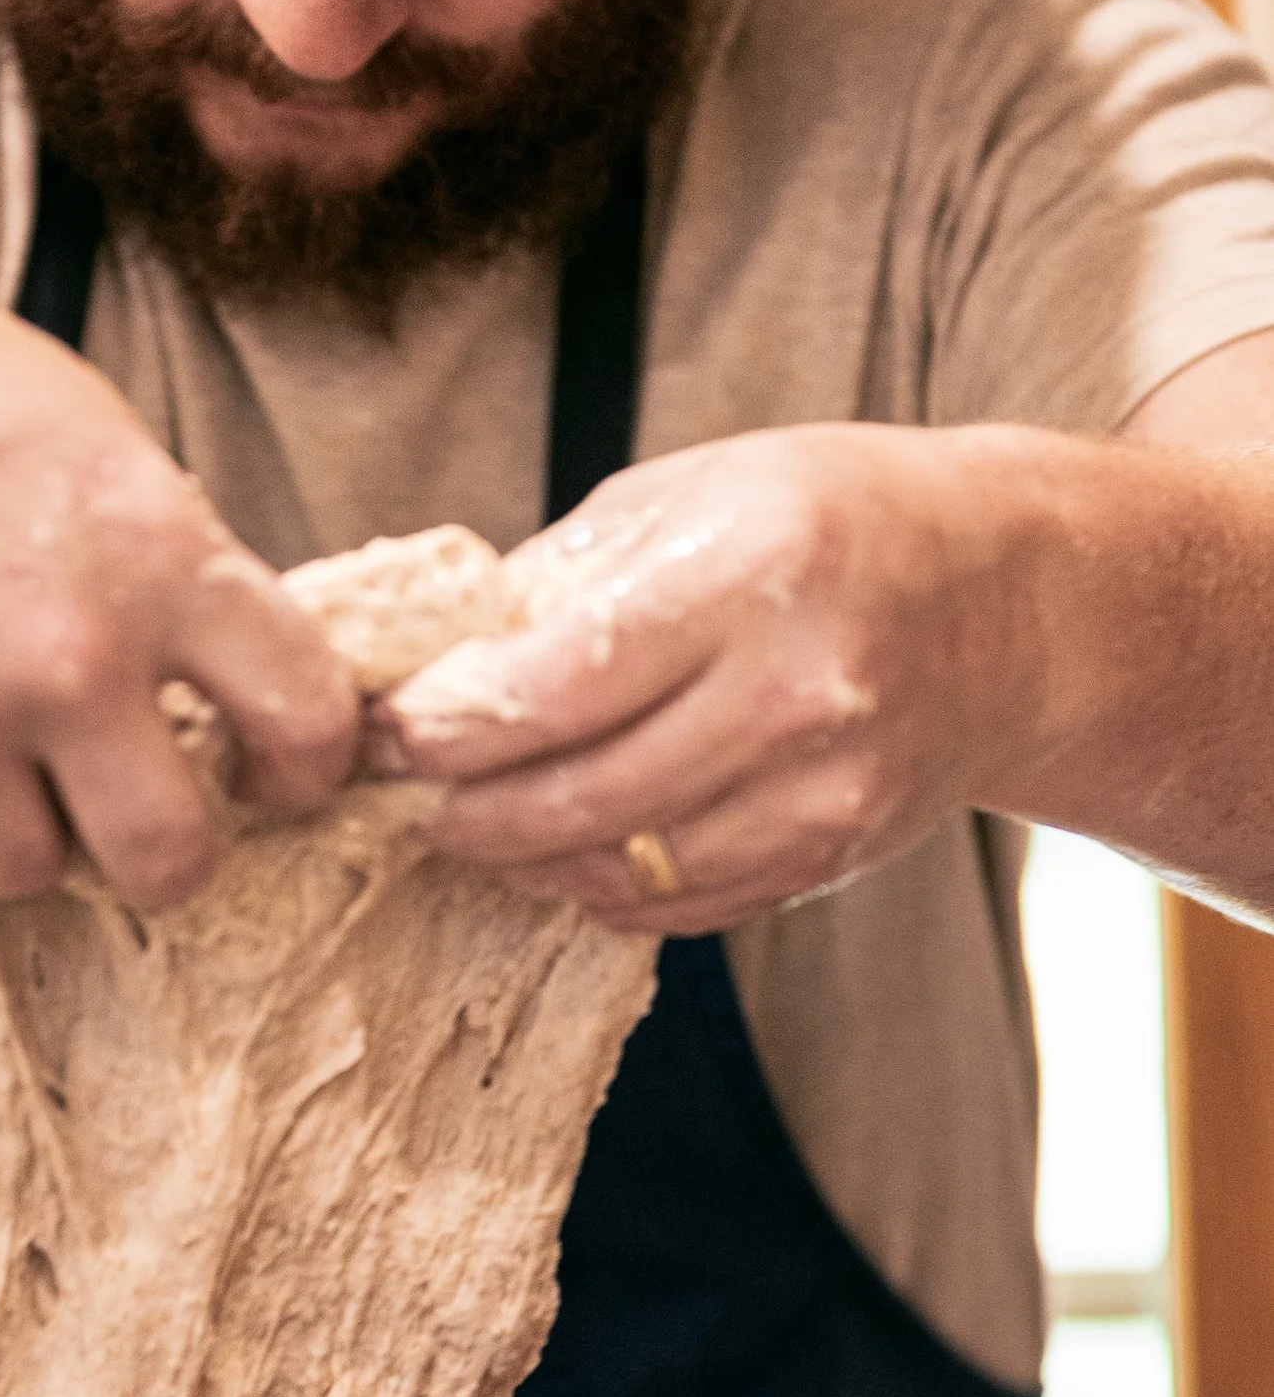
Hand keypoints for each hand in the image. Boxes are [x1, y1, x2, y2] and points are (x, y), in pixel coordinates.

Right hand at [0, 188, 359, 908]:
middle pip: (169, 858)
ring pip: (30, 870)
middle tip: (140, 808)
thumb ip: (173, 580)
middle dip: (167, 847)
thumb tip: (237, 709)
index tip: (270, 766)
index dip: (305, 763)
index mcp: (161, 555)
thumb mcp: (100, 448)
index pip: (305, 720)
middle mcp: (65, 654)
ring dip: (26, 826)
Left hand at [367, 426, 1038, 931]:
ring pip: (626, 867)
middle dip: (464, 806)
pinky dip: (604, 890)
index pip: (562, 679)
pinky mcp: (835, 853)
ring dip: (522, 858)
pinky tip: (559, 855)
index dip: (452, 723)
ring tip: (465, 824)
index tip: (385, 728)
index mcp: (755, 567)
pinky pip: (684, 903)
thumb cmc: (829, 521)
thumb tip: (431, 658)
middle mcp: (799, 688)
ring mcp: (826, 787)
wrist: (1011, 602)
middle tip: (400, 792)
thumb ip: (565, 578)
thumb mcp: (697, 492)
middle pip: (582, 793)